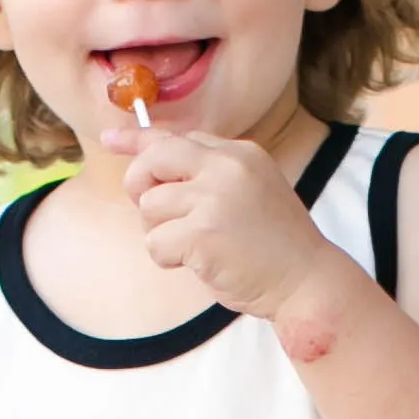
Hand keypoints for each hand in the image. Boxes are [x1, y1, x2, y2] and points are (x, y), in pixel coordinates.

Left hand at [101, 123, 349, 322]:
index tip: (111, 138)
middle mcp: (227, 166)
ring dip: (161, 233)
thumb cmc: (275, 247)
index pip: (176, 138)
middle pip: (153, 160)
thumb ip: (210, 176)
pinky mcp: (202, 233)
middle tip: (157, 216)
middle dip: (140, 186)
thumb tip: (150, 167)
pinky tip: (196, 264)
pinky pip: (154, 242)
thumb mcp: (249, 192)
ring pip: (149, 206)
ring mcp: (214, 198)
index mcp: (239, 153)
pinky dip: (167, 258)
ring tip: (196, 247)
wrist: (307, 281)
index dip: (138, 140)